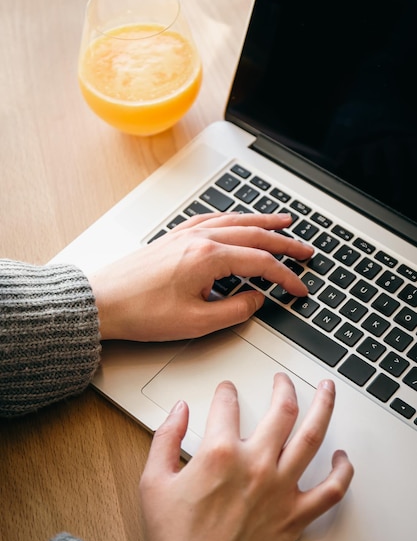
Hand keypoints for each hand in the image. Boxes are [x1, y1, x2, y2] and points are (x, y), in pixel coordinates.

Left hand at [88, 212, 313, 340]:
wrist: (102, 300)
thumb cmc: (140, 311)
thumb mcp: (195, 322)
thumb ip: (234, 311)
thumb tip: (255, 300)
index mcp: (208, 257)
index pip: (261, 263)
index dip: (286, 277)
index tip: (299, 289)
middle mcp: (200, 239)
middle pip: (254, 235)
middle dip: (285, 242)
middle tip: (306, 249)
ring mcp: (186, 234)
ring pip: (235, 221)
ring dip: (262, 221)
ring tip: (283, 220)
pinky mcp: (175, 237)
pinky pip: (211, 219)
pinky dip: (232, 218)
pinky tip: (237, 219)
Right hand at [140, 373, 353, 540]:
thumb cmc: (175, 538)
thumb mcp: (154, 481)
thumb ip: (166, 437)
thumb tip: (179, 409)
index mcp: (220, 453)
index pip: (228, 403)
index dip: (227, 391)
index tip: (228, 390)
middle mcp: (256, 465)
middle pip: (282, 409)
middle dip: (283, 386)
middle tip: (282, 379)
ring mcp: (280, 489)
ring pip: (312, 436)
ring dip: (323, 406)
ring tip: (326, 390)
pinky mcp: (295, 516)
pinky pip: (331, 491)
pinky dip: (343, 471)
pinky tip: (342, 457)